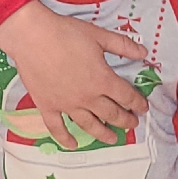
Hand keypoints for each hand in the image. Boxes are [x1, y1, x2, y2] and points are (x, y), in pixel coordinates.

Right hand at [0, 0, 147, 148]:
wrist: (33, 37)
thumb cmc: (67, 33)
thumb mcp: (99, 35)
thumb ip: (123, 46)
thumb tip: (144, 53)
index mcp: (102, 80)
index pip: (126, 96)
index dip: (137, 103)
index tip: (143, 108)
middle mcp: (87, 97)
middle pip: (111, 114)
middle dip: (125, 120)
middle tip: (132, 124)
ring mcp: (67, 105)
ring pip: (89, 125)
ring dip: (103, 134)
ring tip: (112, 139)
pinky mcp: (48, 107)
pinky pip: (57, 128)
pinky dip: (65, 139)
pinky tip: (73, 145)